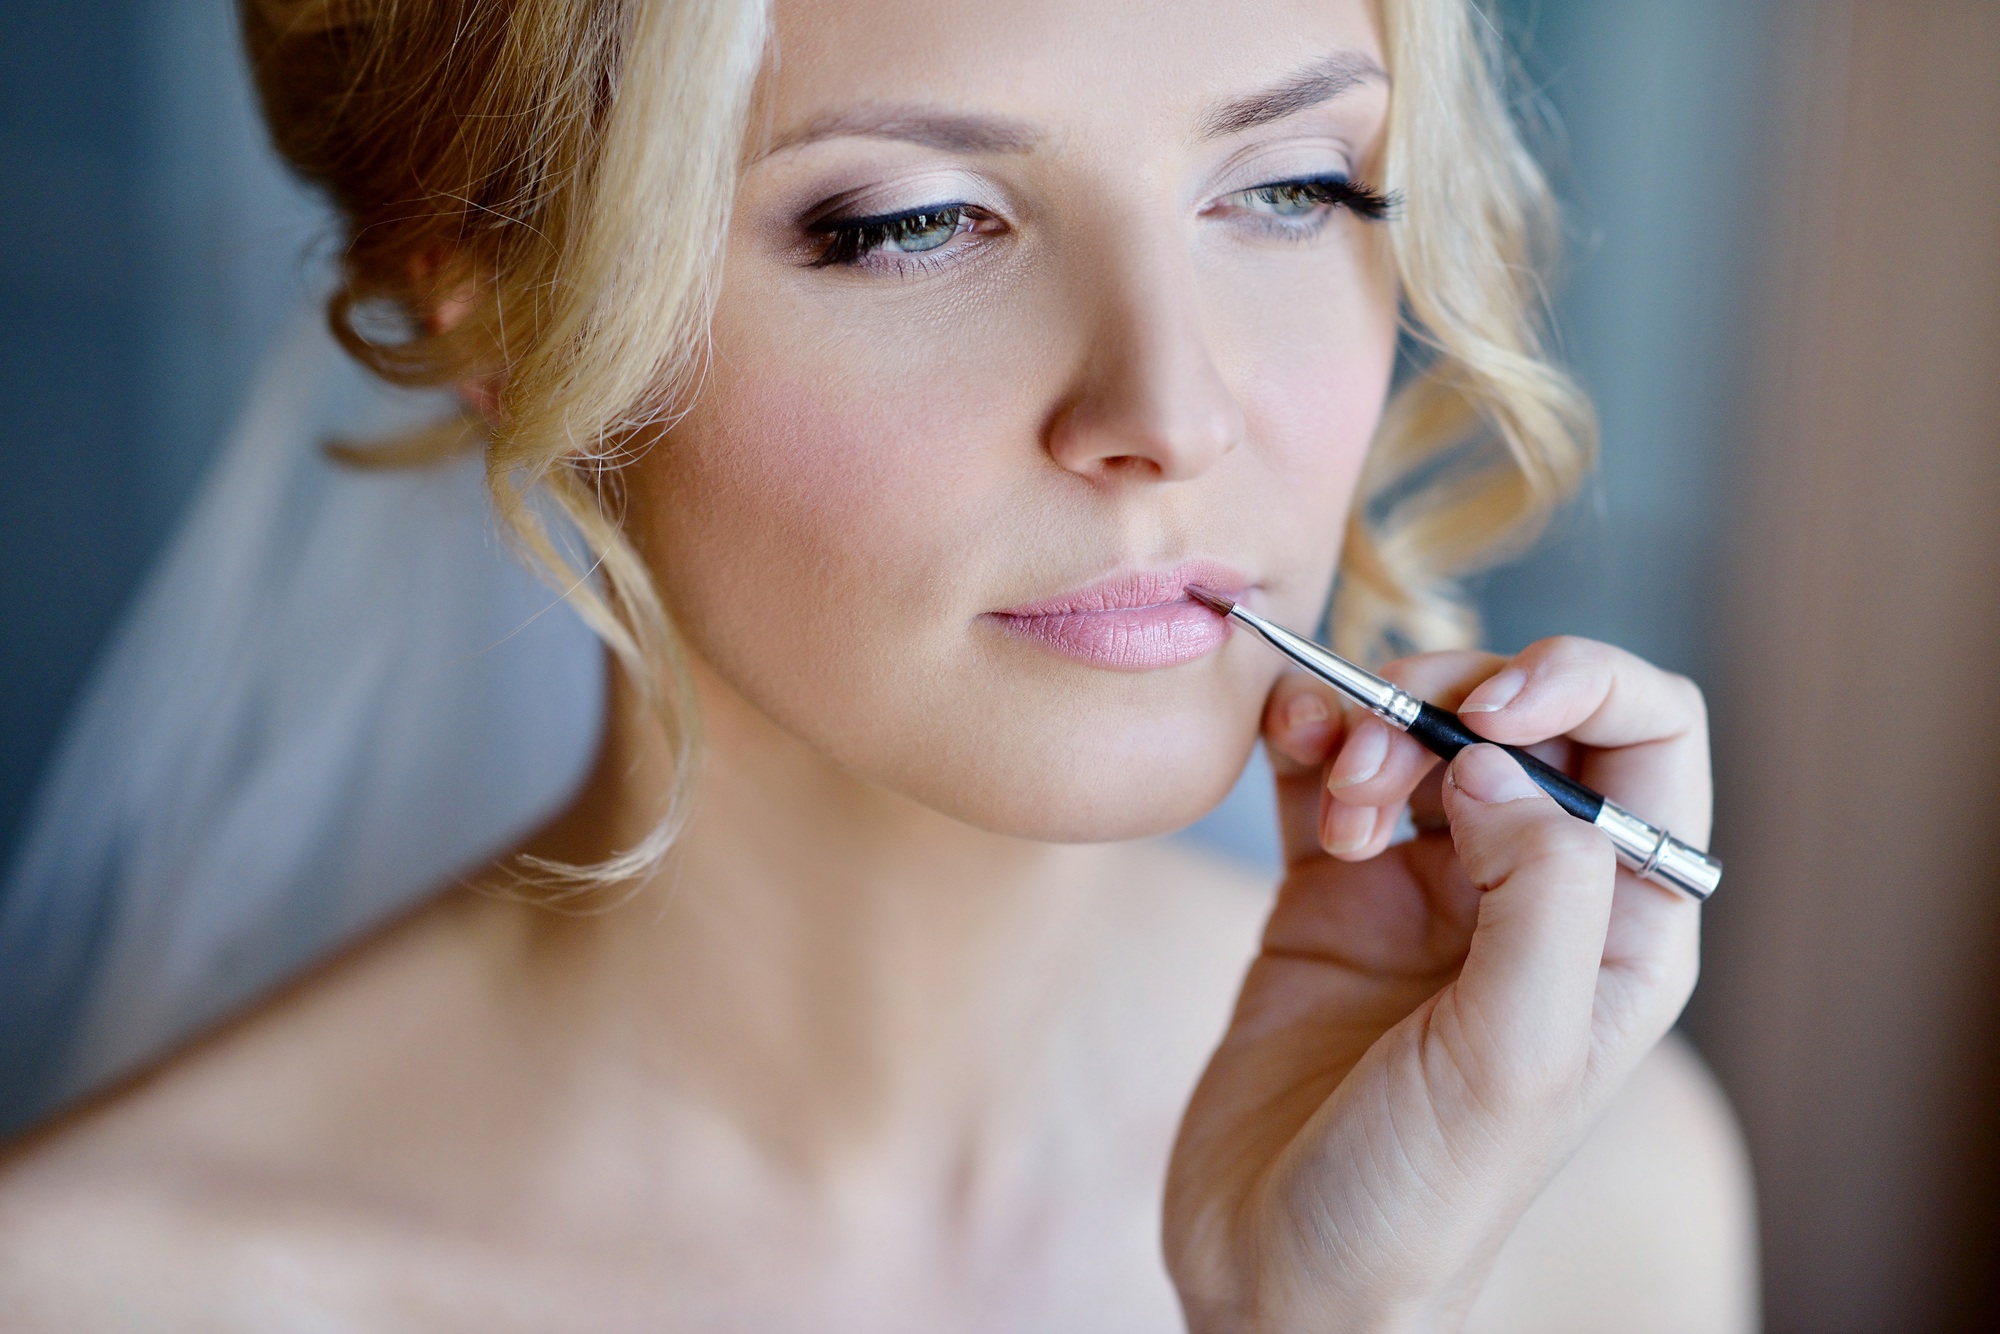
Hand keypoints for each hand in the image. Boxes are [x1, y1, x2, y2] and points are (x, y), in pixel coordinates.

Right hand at [1164, 637, 1709, 1331]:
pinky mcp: (1330, 892)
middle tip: (1379, 775)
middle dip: (1450, 704)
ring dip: (1368, 724)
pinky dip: (1304, 734)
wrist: (1279, 1271)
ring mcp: (1427, 887)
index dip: (1583, 683)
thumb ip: (1539, 891)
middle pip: (1521, 715)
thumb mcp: (1516, 1055)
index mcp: (1619, 926)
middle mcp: (1531, 891)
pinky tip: (1289, 750)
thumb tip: (1493, 760)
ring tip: (1334, 802)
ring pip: (1418, 729)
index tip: (1490, 711)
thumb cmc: (1419, 1197)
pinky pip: (1324, 771)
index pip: (1646, 741)